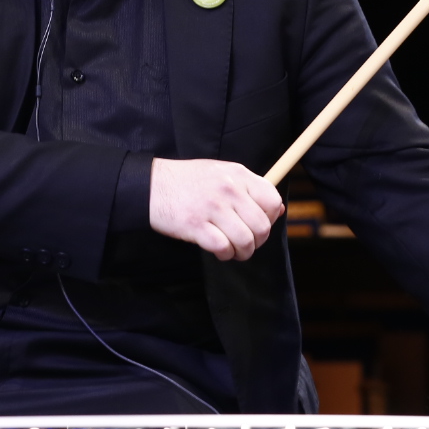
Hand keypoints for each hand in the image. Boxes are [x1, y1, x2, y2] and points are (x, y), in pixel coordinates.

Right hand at [149, 158, 284, 260]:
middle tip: (246, 243)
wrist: (150, 185)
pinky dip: (225, 255)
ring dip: (242, 252)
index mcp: (237, 174)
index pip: (272, 200)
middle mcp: (228, 189)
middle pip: (261, 226)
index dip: (270, 218)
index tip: (259, 224)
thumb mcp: (221, 173)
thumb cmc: (187, 181)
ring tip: (233, 250)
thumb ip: (248, 188)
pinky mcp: (195, 225)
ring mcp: (212, 207)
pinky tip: (219, 251)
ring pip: (245, 240)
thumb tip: (278, 210)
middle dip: (257, 241)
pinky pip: (223, 248)